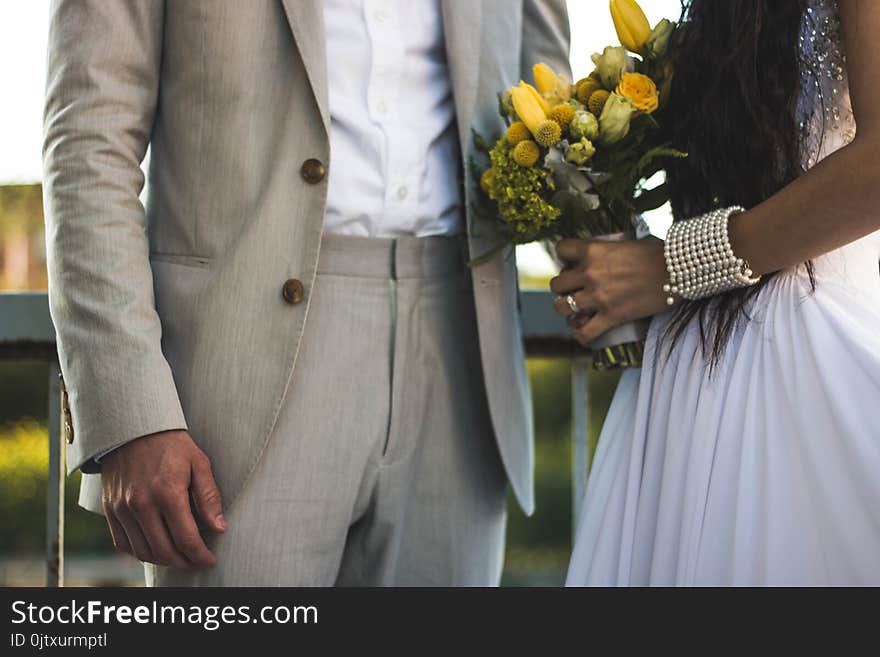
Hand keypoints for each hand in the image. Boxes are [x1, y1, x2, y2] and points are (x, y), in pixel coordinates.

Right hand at [100, 430, 225, 568]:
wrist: (133, 429)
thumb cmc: (172, 445)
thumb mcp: (199, 463)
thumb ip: (209, 497)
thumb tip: (219, 528)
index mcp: (168, 492)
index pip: (186, 538)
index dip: (200, 555)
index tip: (209, 560)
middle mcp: (142, 504)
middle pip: (164, 551)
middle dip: (184, 562)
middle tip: (196, 560)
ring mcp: (122, 509)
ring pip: (143, 552)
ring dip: (163, 561)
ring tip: (179, 557)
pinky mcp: (110, 510)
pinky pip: (122, 544)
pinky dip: (140, 553)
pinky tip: (155, 549)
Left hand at [549, 237, 672, 346]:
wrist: (679, 270)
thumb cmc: (660, 252)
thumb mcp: (629, 242)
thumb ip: (611, 249)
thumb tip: (608, 252)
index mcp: (593, 250)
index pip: (561, 249)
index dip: (564, 256)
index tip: (571, 261)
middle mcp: (590, 273)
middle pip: (556, 284)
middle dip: (563, 287)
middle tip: (574, 289)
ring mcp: (599, 296)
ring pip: (562, 308)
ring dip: (567, 309)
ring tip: (576, 309)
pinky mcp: (611, 316)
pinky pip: (584, 332)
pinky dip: (581, 335)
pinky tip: (583, 332)